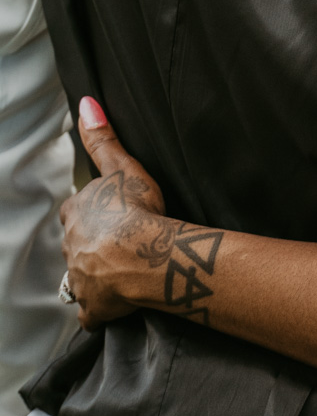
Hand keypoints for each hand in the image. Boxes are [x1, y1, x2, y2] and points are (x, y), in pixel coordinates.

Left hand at [61, 98, 167, 329]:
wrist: (146, 255)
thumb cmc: (138, 209)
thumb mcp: (122, 166)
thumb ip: (103, 137)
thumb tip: (86, 103)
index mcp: (77, 213)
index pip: (74, 210)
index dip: (89, 211)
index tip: (107, 213)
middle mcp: (71, 246)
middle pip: (76, 244)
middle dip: (90, 245)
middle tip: (116, 244)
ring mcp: (80, 279)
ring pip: (80, 277)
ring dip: (94, 276)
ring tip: (117, 275)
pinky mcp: (93, 307)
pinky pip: (92, 313)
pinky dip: (100, 311)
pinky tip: (115, 308)